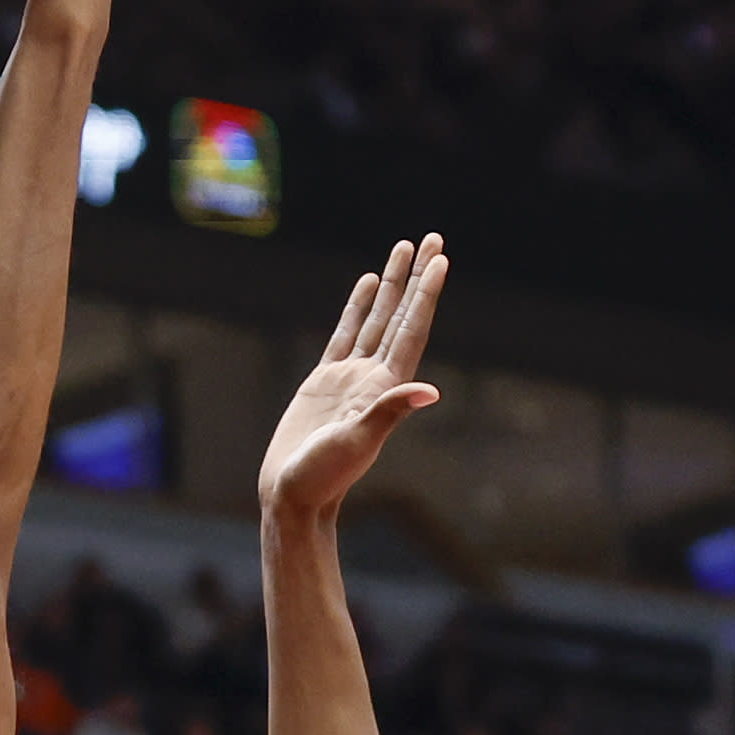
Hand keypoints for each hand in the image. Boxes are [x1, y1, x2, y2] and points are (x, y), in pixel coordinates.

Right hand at [258, 235, 446, 523]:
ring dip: (391, 284)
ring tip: (403, 249)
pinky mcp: (325, 381)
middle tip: (431, 238)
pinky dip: (358, 307)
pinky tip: (366, 284)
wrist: (293, 496)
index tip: (441, 260)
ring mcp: (351, 377)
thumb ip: (389, 413)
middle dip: (416, 276)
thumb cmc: (323, 477)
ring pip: (377, 318)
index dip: (426, 294)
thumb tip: (429, 393)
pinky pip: (346, 332)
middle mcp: (374, 377)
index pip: (412, 329)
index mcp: (386, 387)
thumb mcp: (357, 443)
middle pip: (401, 315)